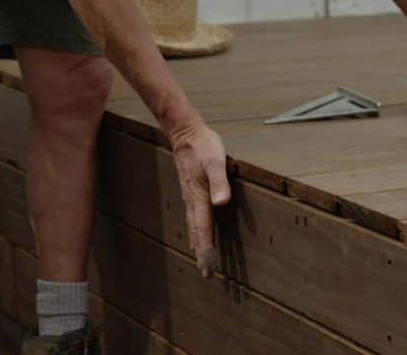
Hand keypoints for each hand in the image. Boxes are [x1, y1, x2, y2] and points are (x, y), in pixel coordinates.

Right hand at [168, 121, 231, 278]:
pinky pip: (193, 216)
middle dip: (201, 253)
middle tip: (206, 274)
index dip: (206, 251)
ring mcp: (190, 196)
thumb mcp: (216, 162)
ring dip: (198, 243)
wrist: (185, 133)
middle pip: (197, 233)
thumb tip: (222, 203)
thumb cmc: (203, 146)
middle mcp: (192, 201)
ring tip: (201, 259)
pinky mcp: (191, 190)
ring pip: (193, 226)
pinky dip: (196, 229)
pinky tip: (198, 231)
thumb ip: (220, 182)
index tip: (208, 270)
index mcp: (199, 197)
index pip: (203, 230)